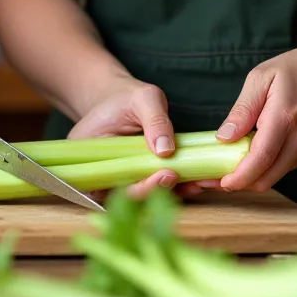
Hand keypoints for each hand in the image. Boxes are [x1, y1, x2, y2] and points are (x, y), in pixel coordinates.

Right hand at [68, 77, 216, 199]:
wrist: (122, 100)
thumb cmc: (125, 97)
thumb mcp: (141, 98)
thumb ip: (154, 120)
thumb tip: (166, 150)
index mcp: (92, 163)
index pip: (112, 188)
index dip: (140, 187)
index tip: (166, 174)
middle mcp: (106, 179)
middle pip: (132, 198)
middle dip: (163, 191)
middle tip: (193, 181)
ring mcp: (126, 181)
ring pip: (150, 197)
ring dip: (177, 193)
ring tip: (204, 182)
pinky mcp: (144, 180)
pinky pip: (160, 189)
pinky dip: (181, 187)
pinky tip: (202, 180)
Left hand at [215, 42, 296, 191]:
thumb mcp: (262, 77)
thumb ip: (243, 109)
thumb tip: (224, 137)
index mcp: (285, 118)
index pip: (260, 159)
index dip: (238, 177)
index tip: (219, 182)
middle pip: (266, 177)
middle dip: (239, 183)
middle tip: (214, 178)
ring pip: (275, 176)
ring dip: (252, 177)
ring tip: (228, 166)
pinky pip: (285, 167)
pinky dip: (267, 168)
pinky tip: (253, 155)